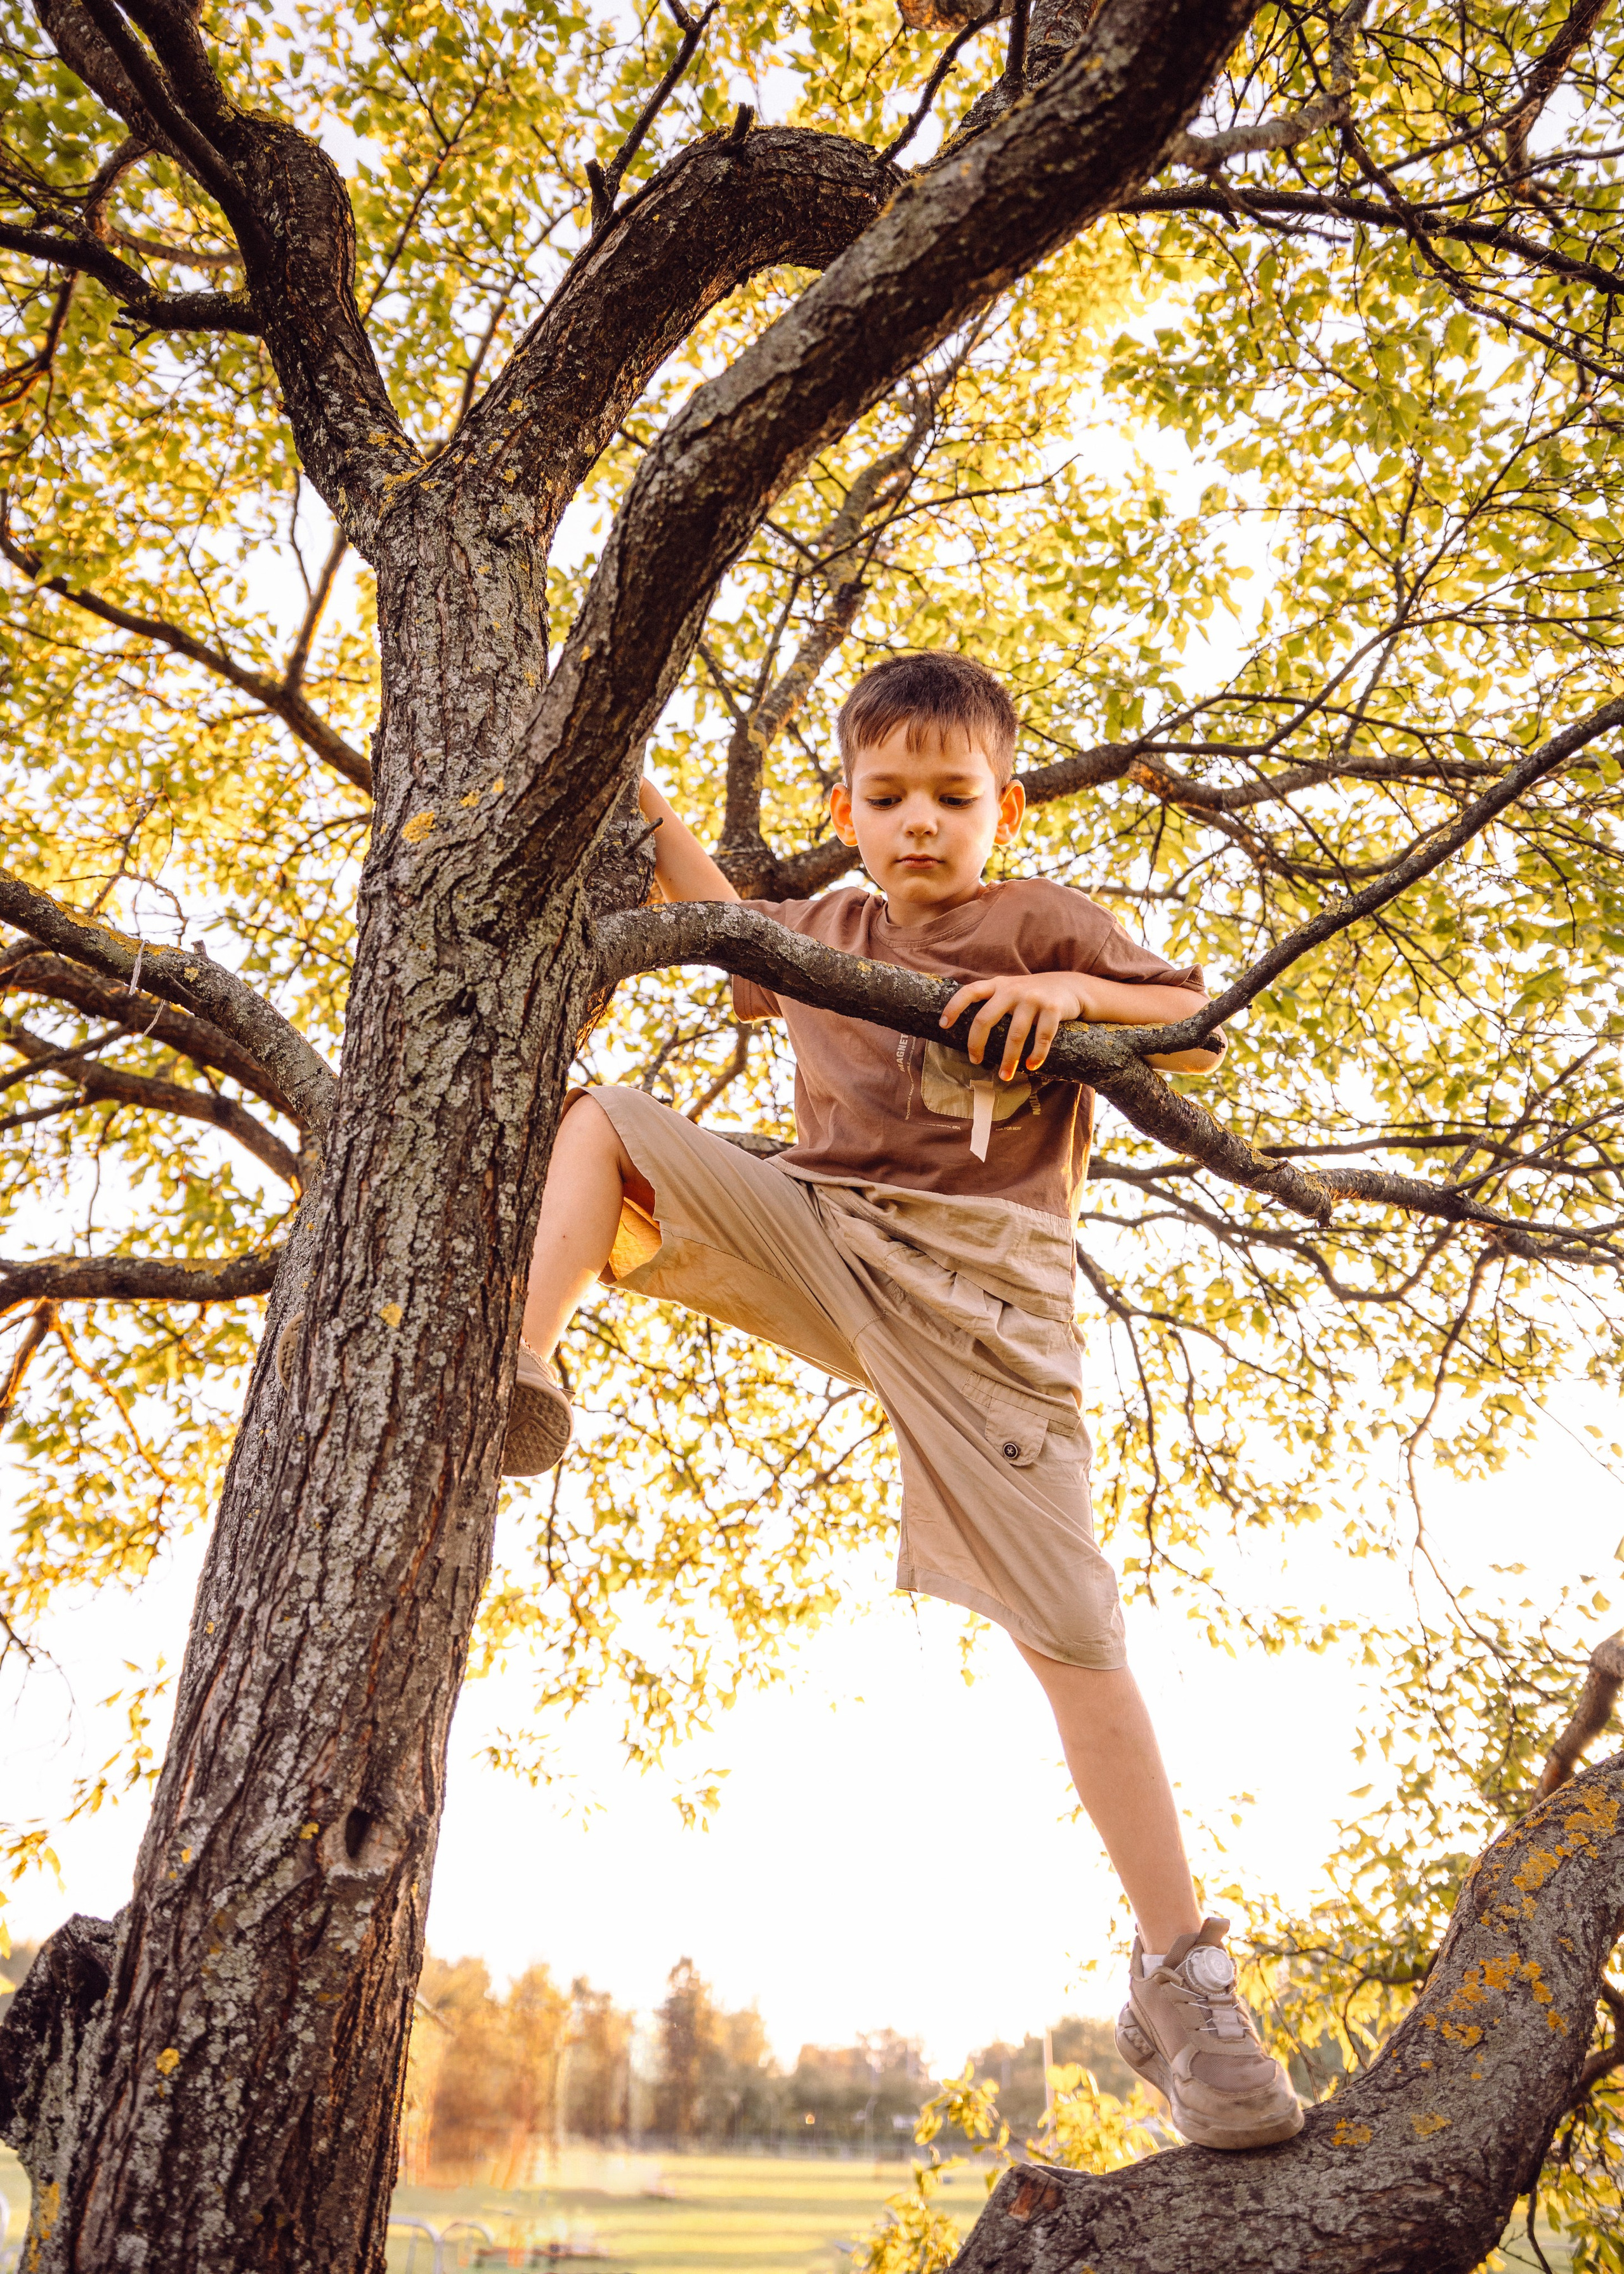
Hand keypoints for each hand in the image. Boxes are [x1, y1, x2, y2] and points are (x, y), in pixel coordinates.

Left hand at [939, 972, 1094, 1081]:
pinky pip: (1042, 1037)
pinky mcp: (1053, 1008)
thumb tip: (968, 1029)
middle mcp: (1012, 989)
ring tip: (1004, 1076)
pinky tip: (1032, 1066)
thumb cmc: (1033, 995)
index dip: (954, 1007)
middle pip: (985, 1018)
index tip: (943, 1025)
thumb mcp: (1011, 989)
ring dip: (1009, 1060)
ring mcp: (1033, 998)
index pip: (970, 992)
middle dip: (977, 1044)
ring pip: (1015, 1035)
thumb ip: (993, 1000)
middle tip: (975, 1061)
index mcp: (998, 985)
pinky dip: (1036, 1055)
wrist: (1071, 986)